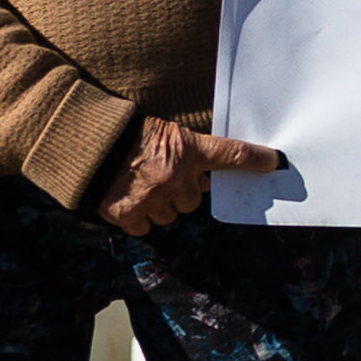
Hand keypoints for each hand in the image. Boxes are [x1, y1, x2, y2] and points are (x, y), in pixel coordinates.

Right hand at [101, 113, 285, 233]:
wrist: (84, 144)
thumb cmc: (124, 134)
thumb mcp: (163, 133)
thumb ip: (187, 154)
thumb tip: (204, 181)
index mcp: (185, 149)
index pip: (231, 154)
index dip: (256, 159)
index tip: (276, 162)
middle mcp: (174, 176)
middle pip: (193, 200)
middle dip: (179, 192)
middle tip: (159, 177)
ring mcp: (152, 197)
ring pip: (170, 216)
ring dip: (158, 206)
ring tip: (138, 185)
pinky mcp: (129, 214)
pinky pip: (145, 226)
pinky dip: (136, 217)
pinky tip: (125, 198)